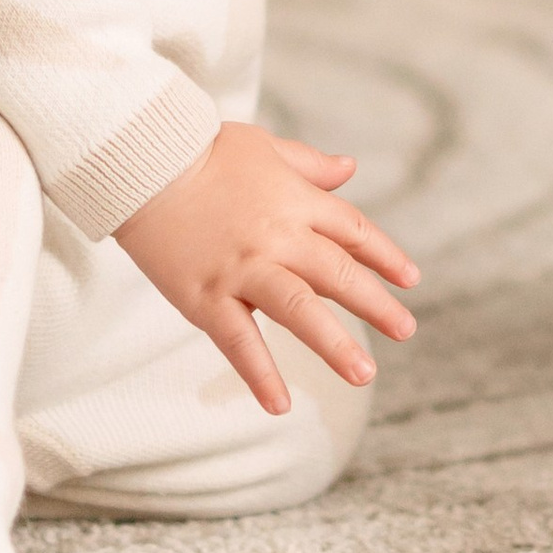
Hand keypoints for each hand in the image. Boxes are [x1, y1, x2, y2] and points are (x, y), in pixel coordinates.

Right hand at [114, 121, 420, 414]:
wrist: (142, 163)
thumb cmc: (201, 149)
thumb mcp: (265, 148)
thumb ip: (310, 165)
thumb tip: (350, 167)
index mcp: (295, 200)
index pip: (352, 231)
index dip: (384, 255)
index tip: (410, 280)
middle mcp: (277, 237)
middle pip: (337, 273)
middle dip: (376, 303)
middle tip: (406, 330)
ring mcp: (242, 270)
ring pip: (300, 310)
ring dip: (334, 344)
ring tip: (364, 375)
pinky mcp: (206, 297)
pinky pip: (239, 342)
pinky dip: (260, 374)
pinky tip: (279, 405)